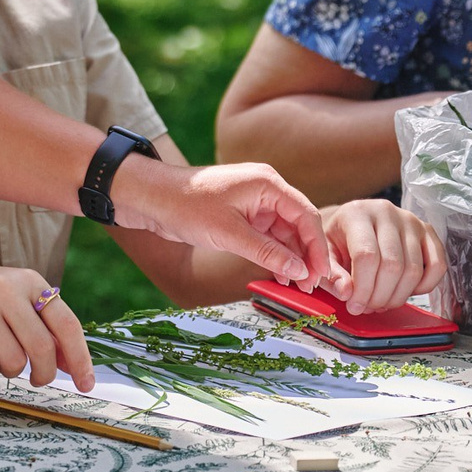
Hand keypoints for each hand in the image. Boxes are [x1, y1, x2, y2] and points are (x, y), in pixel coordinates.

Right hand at [0, 265, 93, 393]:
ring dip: (12, 372)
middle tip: (37, 380)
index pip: (66, 324)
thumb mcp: (15, 300)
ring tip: (1, 361)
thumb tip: (72, 366)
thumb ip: (44, 326)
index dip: (80, 359)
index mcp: (28, 280)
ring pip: (14, 361)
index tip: (86, 385)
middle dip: (44, 374)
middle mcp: (3, 288)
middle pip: (41, 347)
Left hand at [117, 160, 334, 288]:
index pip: (306, 215)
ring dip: (291, 258)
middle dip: (307, 256)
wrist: (151, 198)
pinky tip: (280, 275)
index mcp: (267, 184)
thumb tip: (300, 271)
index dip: (317, 247)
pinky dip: (275, 254)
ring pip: (285, 233)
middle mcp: (265, 190)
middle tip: (310, 287)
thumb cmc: (187, 206)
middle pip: (299, 224)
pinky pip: (268, 236)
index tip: (320, 274)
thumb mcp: (230, 233)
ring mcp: (254, 202)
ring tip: (296, 287)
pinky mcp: (242, 215)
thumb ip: (267, 252)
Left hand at [317, 201, 444, 314]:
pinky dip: (425, 286)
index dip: (362, 289)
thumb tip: (346, 293)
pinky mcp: (427, 232)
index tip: (354, 306)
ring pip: (414, 270)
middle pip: (393, 265)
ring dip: (398, 296)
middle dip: (380, 296)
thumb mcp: (324, 254)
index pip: (367, 256)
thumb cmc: (337, 239)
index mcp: (357, 213)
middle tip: (368, 307)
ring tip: (382, 301)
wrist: (351, 223)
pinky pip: (437, 265)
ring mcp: (410, 220)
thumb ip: (331, 274)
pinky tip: (405, 290)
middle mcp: (386, 212)